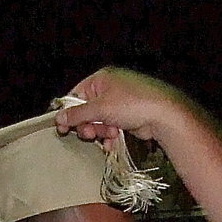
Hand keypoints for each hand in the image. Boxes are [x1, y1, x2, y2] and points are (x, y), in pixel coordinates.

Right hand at [55, 67, 182, 147]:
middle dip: (88, 125)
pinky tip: (114, 142)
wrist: (163, 116)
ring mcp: (119, 104)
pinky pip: (111, 128)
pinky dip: (110, 137)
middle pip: (87, 111)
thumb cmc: (133, 104)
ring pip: (99, 122)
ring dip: (101, 132)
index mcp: (101, 79)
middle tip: (91, 134)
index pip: (76, 95)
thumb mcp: (100, 108)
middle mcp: (109, 89)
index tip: (63, 127)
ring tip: (110, 134)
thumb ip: (77, 114)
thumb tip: (59, 118)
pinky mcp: (127, 118)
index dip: (69, 112)